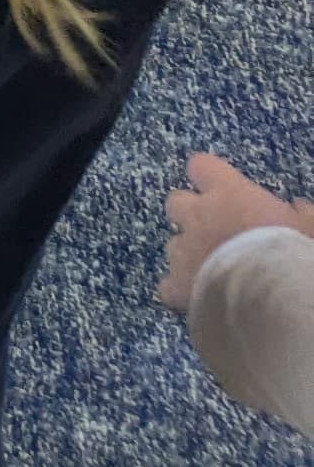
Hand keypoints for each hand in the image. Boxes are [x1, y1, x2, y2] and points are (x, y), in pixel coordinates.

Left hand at [159, 151, 312, 315]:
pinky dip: (178, 291)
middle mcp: (199, 215)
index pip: (200, 167)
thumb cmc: (291, 250)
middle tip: (214, 232)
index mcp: (229, 193)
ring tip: (211, 273)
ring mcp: (183, 250)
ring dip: (188, 256)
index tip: (218, 188)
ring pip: (173, 246)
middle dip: (190, 216)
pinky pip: (167, 286)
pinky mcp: (178, 285)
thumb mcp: (309, 227)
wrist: (271, 294)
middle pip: (176, 203)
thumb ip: (302, 214)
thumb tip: (298, 207)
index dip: (206, 177)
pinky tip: (195, 299)